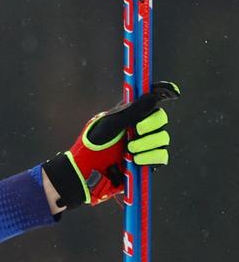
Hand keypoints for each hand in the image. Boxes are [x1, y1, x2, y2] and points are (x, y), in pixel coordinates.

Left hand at [43, 81, 178, 209]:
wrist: (87, 169)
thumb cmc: (93, 144)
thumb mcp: (110, 124)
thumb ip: (132, 111)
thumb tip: (153, 96)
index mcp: (130, 112)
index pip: (151, 98)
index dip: (164, 91)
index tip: (173, 92)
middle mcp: (140, 125)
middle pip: (161, 118)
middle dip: (151, 123)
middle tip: (136, 129)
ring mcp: (145, 143)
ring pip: (163, 138)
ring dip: (146, 143)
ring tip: (129, 150)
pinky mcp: (148, 161)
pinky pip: (161, 156)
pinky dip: (150, 157)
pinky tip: (135, 160)